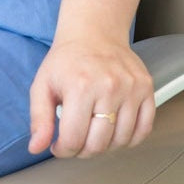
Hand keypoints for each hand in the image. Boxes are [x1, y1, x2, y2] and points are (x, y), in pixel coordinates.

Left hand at [28, 36, 155, 158]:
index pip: (74, 139)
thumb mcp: (42, 86)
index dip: (63, 150)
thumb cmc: (68, 60)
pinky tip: (115, 131)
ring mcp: (131, 87)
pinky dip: (130, 139)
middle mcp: (110, 86)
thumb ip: (39, 119)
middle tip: (77, 139)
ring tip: (94, 133)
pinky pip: (144, 129)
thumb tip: (37, 147)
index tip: (60, 145)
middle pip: (98, 144)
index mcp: (81, 86)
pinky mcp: (146, 87)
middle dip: (83, 150)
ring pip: (121, 140)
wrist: (94, 33)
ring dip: (106, 146)